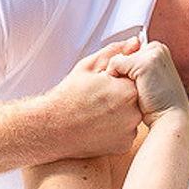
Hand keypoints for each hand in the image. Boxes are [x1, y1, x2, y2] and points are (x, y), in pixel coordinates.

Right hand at [42, 36, 145, 156]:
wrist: (53, 128)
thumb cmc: (67, 98)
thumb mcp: (90, 67)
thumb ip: (116, 53)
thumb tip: (134, 43)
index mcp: (128, 91)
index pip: (136, 78)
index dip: (119, 78)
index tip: (104, 83)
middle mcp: (133, 113)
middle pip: (136, 97)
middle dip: (121, 94)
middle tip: (99, 98)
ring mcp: (129, 132)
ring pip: (132, 115)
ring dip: (120, 111)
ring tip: (97, 111)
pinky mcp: (123, 145)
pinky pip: (126, 131)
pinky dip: (116, 127)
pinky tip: (99, 123)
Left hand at [106, 40, 188, 125]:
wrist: (170, 117)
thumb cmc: (158, 105)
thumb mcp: (149, 80)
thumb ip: (136, 68)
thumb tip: (115, 60)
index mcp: (159, 50)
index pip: (129, 53)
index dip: (127, 70)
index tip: (139, 85)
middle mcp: (156, 48)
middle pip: (122, 55)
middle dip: (123, 72)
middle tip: (140, 89)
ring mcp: (151, 53)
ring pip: (117, 59)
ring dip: (120, 77)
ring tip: (137, 91)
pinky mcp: (143, 62)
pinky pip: (114, 64)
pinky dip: (116, 79)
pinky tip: (132, 91)